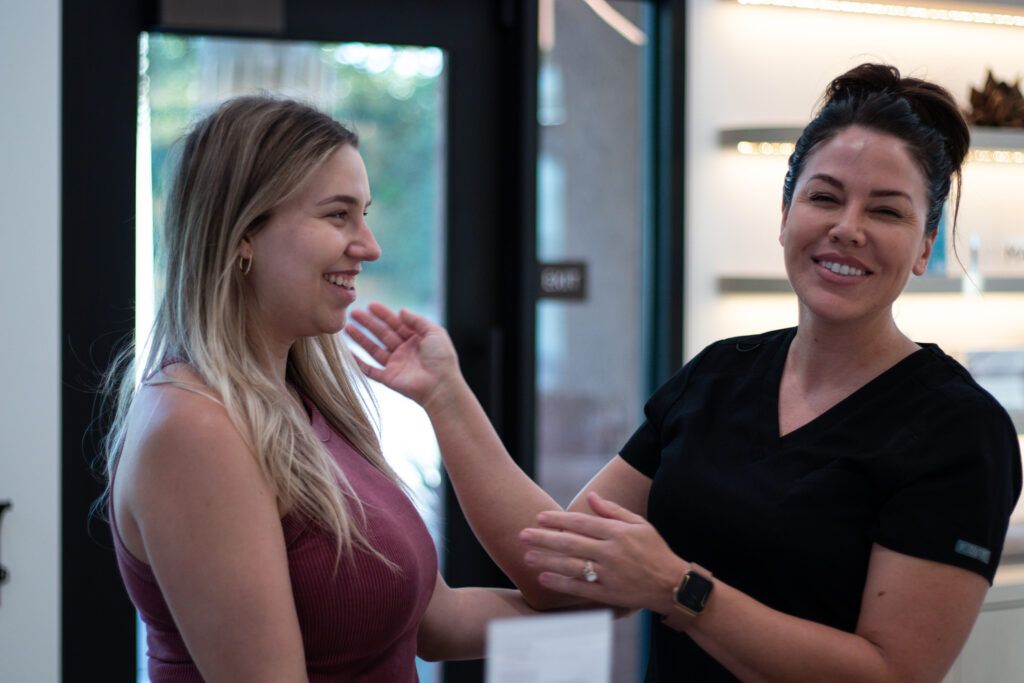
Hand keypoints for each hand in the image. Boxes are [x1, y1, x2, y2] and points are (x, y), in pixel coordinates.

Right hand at [345, 303, 461, 408]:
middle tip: (353, 313)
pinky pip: (370, 370)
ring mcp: (395, 365)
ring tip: (347, 327)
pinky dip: (359, 362)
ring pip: (374, 349)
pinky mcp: (388, 378)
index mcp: (416, 339)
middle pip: (382, 334)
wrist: (440, 386)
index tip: (371, 305)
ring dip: (361, 338)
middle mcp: (404, 351)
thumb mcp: (434, 333)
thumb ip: (417, 320)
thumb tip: (401, 310)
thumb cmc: (441, 359)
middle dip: (368, 323)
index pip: (397, 323)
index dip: (384, 314)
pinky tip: (349, 352)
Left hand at [519, 492, 686, 613]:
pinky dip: (561, 584)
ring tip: (527, 557)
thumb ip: (613, 510)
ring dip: (547, 561)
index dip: (558, 520)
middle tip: (522, 535)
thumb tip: (591, 496)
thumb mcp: (639, 524)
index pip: (581, 523)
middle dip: (544, 539)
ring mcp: (609, 574)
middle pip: (570, 544)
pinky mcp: (608, 594)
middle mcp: (611, 552)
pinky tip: (544, 579)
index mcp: (617, 533)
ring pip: (571, 566)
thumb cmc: (655, 550)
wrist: (672, 584)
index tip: (539, 517)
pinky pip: (580, 588)